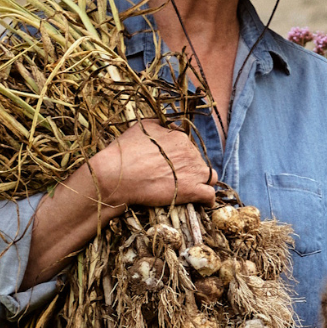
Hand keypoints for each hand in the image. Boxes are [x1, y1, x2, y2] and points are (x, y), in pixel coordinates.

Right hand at [88, 122, 221, 210]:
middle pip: (198, 160)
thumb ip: (160, 125)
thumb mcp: (141, 127)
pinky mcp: (192, 190)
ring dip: (203, 181)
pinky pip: (209, 195)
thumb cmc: (125, 152)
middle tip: (174, 177)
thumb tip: (170, 126)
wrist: (117, 175)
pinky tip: (202, 202)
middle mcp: (190, 152)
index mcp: (179, 137)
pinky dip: (207, 200)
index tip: (171, 164)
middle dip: (189, 168)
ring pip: (209, 176)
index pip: (188, 146)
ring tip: (192, 188)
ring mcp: (193, 172)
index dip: (180, 156)